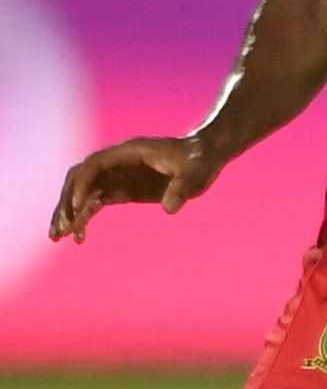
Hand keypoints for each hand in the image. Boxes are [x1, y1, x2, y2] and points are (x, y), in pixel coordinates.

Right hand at [48, 135, 225, 243]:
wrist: (206, 157)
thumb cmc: (201, 161)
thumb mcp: (196, 174)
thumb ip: (183, 189)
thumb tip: (170, 209)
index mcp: (130, 151)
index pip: (94, 164)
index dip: (82, 183)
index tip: (77, 207)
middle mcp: (118, 162)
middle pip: (80, 178)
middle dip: (68, 201)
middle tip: (61, 227)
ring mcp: (118, 175)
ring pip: (83, 192)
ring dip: (69, 212)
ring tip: (58, 236)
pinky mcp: (122, 189)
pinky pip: (95, 202)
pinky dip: (83, 217)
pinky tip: (78, 237)